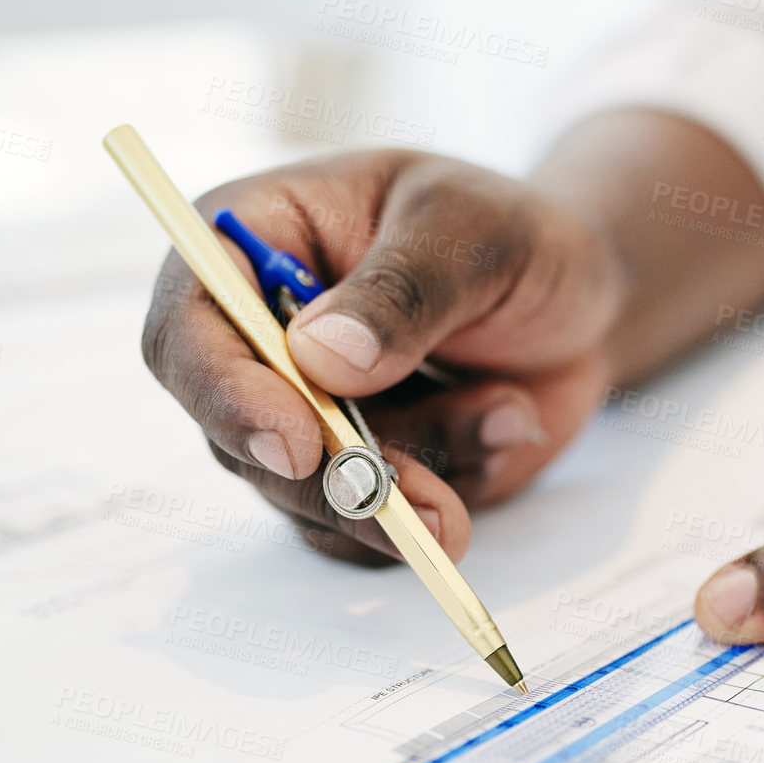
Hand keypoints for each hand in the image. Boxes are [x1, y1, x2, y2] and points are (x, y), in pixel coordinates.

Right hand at [141, 149, 622, 562]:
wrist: (579, 297)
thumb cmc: (510, 235)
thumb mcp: (472, 232)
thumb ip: (402, 291)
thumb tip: (320, 360)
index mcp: (250, 243)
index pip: (184, 329)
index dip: (223, 394)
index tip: (293, 442)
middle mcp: (259, 342)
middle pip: (239, 440)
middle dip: (335, 479)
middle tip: (420, 503)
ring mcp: (304, 418)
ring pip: (313, 499)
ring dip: (415, 483)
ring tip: (506, 414)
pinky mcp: (357, 477)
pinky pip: (374, 531)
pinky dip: (452, 495)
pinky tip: (507, 421)